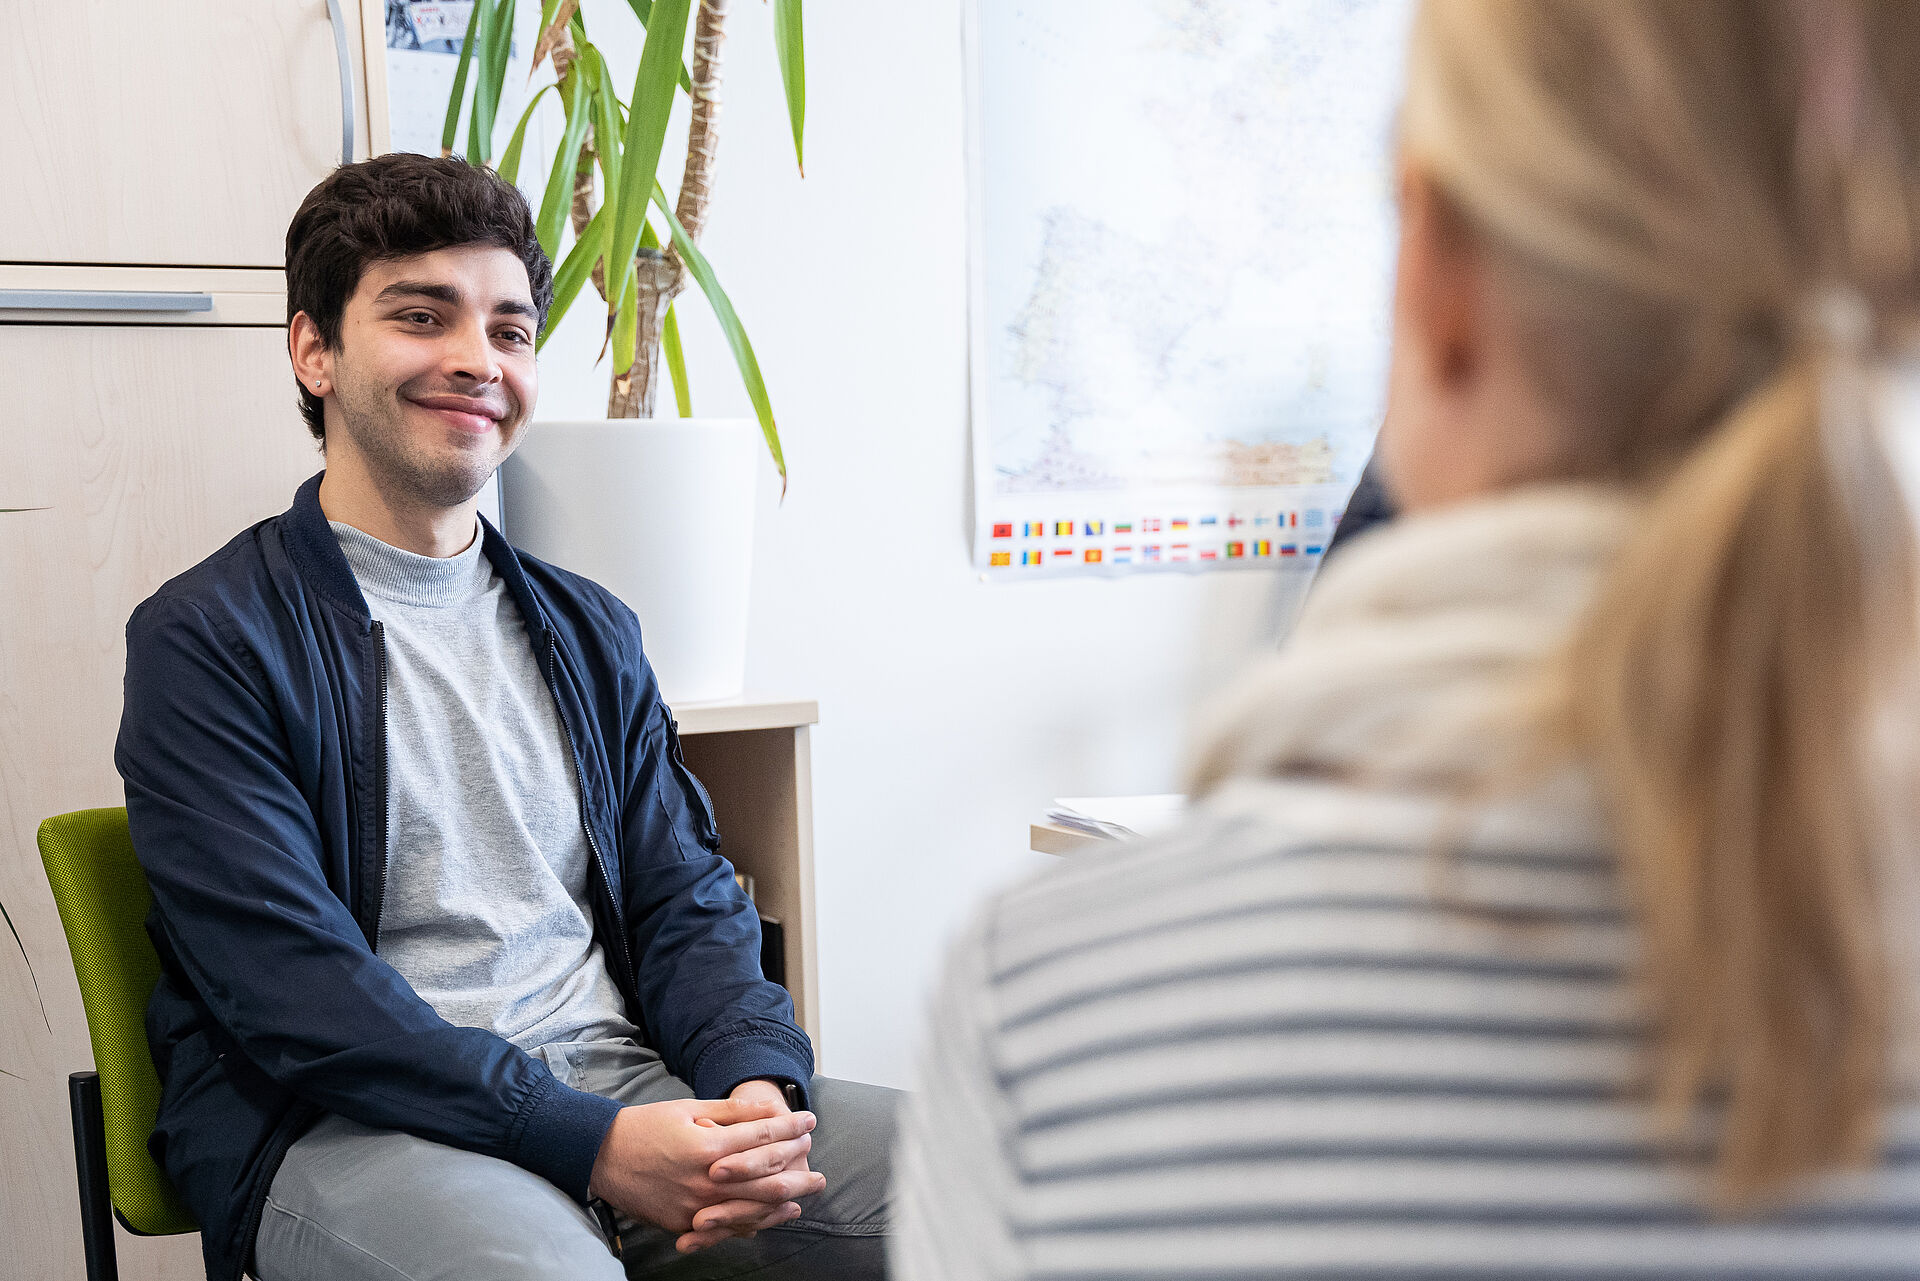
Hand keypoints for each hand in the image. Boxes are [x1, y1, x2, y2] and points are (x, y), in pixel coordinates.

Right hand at [587, 1096, 822, 1253]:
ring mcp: (695, 1207)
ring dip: (783, 1204)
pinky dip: (754, 1222)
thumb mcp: (688, 1108)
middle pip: (766, 1180)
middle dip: (798, 1173)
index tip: (810, 1121)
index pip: (762, 1138)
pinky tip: (771, 1216)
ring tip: (804, 1197)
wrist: (603, 1157)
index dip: (791, 1128)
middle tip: (820, 1172)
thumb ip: (732, 1112)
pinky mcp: (684, 1223)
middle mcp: (705, 1182)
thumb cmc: (647, 1126)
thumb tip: (770, 1109)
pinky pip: (727, 1227)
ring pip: (751, 1210)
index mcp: (708, 1147)